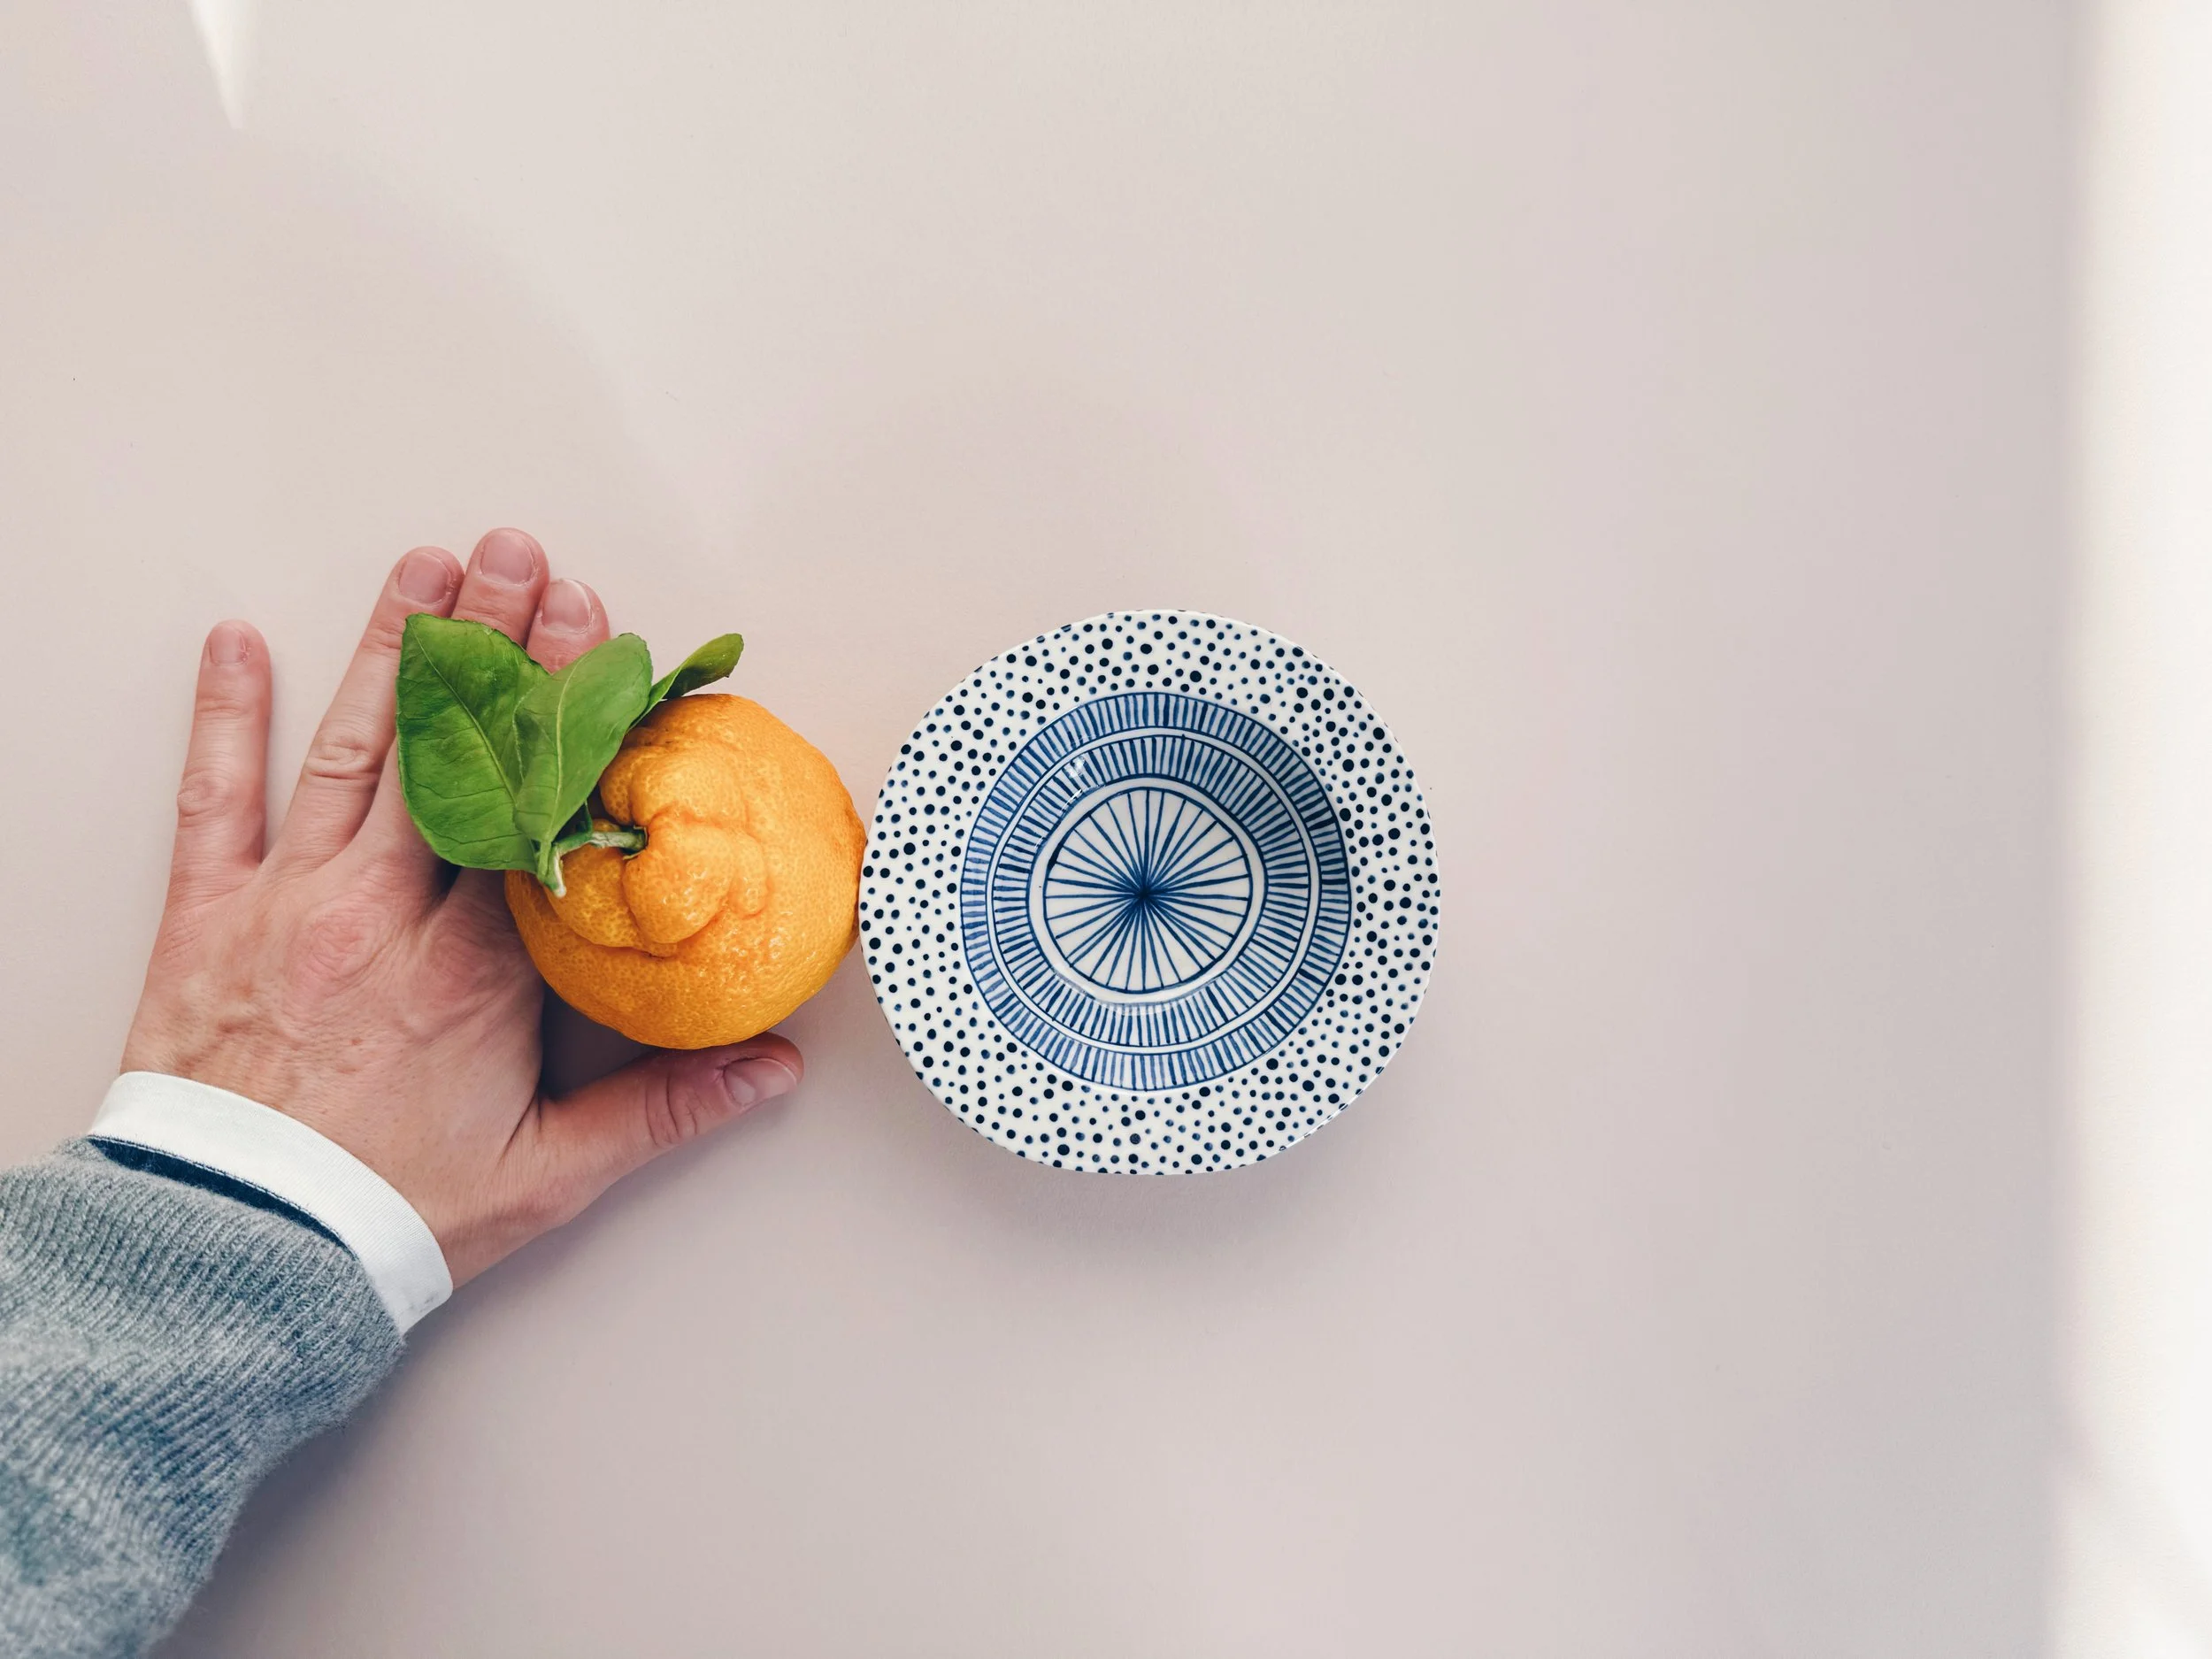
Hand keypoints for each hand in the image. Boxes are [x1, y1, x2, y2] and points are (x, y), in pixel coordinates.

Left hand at [121, 529, 801, 1285]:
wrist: (239, 1256)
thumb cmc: (393, 1213)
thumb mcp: (548, 1171)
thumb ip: (665, 1109)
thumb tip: (772, 1066)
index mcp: (477, 965)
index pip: (537, 804)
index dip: (567, 705)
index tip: (596, 625)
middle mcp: (384, 911)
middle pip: (452, 752)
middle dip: (491, 644)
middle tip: (519, 556)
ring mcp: (289, 901)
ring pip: (351, 750)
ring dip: (392, 650)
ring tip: (426, 567)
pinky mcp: (208, 914)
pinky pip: (213, 797)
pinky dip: (223, 715)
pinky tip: (237, 641)